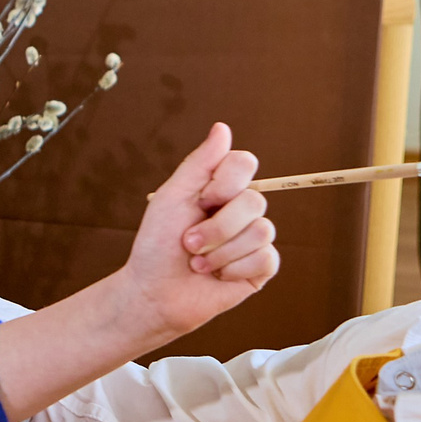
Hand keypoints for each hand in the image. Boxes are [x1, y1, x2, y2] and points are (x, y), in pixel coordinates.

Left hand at [119, 123, 276, 340]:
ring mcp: (253, 239)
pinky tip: (217, 276)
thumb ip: (200, 164)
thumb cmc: (157, 244)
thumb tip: (222, 128)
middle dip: (216, 227)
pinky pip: (266, 258)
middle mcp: (241, 211)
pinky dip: (234, 269)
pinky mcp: (260, 268)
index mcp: (221, 189)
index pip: (245, 164)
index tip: (201, 200)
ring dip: (220, 251)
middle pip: (254, 200)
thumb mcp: (172, 198)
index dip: (225, 183)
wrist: (154, 293)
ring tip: (197, 263)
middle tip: (188, 242)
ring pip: (261, 231)